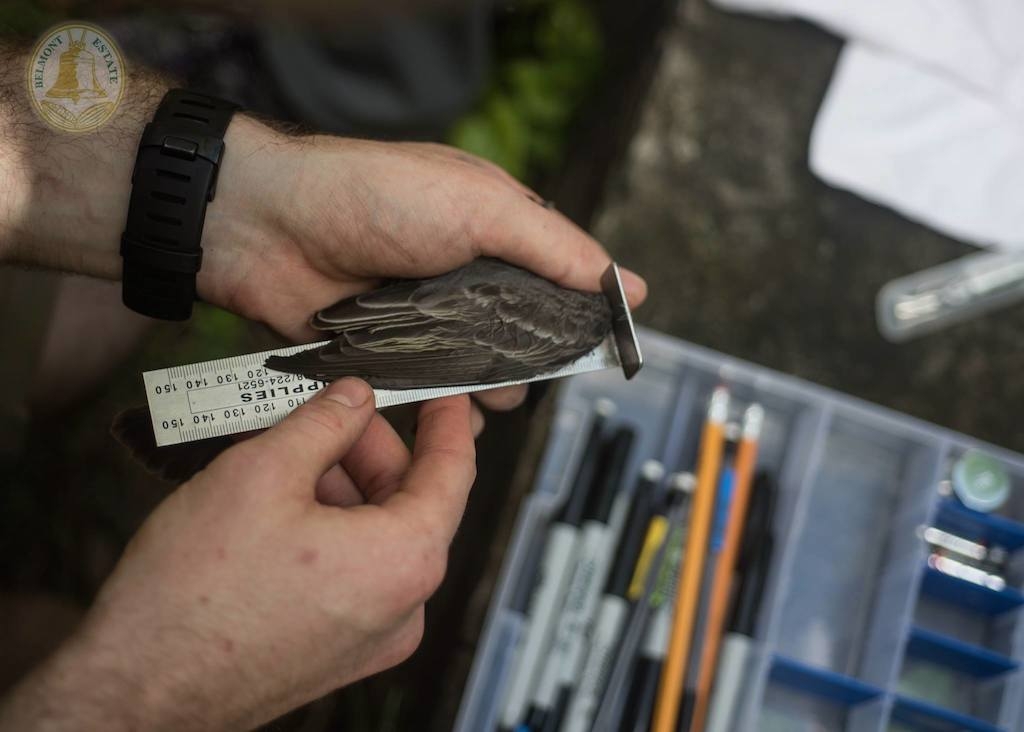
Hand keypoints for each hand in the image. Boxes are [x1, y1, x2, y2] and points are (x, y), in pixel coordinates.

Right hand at [0, 378, 475, 730]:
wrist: (137, 690)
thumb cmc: (194, 597)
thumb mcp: (262, 473)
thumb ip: (324, 422)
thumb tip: (354, 398)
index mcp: (404, 560)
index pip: (454, 471)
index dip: (449, 420)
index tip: (445, 391)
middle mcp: (403, 606)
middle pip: (408, 500)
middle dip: (368, 448)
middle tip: (327, 409)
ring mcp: (372, 636)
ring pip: (376, 534)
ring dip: (340, 486)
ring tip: (284, 455)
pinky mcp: (338, 651)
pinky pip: (354, 571)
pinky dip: (328, 529)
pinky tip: (280, 504)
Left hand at [197, 117, 647, 412]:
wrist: (268, 227)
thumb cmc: (377, 197)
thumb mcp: (482, 208)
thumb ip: (556, 249)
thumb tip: (631, 287)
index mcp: (496, 230)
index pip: (559, 280)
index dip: (580, 316)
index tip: (598, 350)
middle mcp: (465, 274)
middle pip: (522, 332)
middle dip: (534, 360)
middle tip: (533, 377)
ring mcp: (425, 315)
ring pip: (479, 366)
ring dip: (491, 387)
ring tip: (492, 399)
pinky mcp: (388, 350)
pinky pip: (428, 389)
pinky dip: (442, 406)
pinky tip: (451, 417)